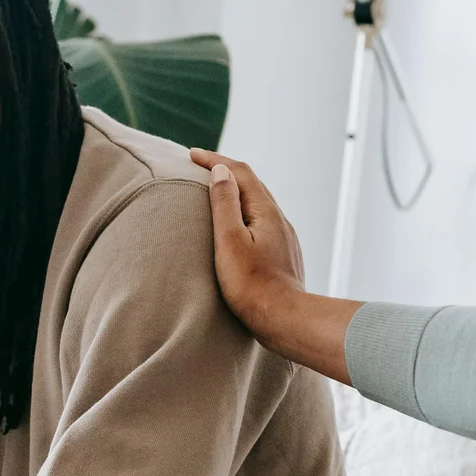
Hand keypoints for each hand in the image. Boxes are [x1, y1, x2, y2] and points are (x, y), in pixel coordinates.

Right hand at [190, 149, 359, 383]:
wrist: (284, 320)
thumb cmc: (251, 285)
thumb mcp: (229, 241)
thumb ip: (224, 203)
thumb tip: (220, 171)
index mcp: (265, 211)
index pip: (239, 172)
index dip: (215, 160)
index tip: (191, 154)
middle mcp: (279, 219)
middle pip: (252, 184)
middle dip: (226, 171)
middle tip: (201, 166)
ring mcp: (284, 237)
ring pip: (259, 203)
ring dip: (237, 191)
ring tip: (216, 191)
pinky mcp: (284, 254)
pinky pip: (263, 221)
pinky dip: (246, 211)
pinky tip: (239, 224)